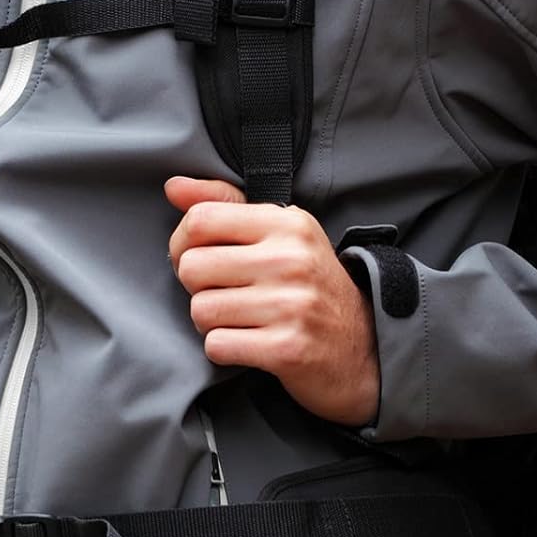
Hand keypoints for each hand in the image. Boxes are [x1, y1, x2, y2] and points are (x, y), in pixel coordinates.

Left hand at [165, 176, 379, 426]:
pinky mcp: (287, 349)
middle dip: (197, 286)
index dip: (182, 242)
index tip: (194, 256)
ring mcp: (290, 305)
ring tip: (239, 318)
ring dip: (211, 321)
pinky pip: (217, 345)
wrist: (362, 348)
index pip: (201, 220)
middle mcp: (289, 259)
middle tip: (222, 292)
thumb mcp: (279, 234)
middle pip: (192, 266)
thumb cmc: (310, 285)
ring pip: (201, 310)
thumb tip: (173, 187)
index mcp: (286, 223)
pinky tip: (249, 342)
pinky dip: (224, 348)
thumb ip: (225, 205)